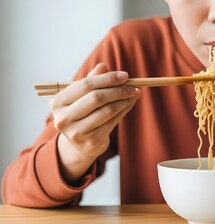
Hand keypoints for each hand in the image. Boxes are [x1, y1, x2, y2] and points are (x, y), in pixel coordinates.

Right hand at [49, 63, 140, 182]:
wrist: (80, 144)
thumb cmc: (82, 113)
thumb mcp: (82, 95)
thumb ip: (91, 80)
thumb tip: (104, 66)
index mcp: (58, 102)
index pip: (86, 85)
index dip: (107, 79)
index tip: (125, 75)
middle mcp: (63, 118)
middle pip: (96, 98)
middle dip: (118, 90)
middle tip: (133, 86)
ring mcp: (77, 131)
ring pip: (107, 110)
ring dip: (124, 100)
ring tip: (134, 94)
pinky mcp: (91, 141)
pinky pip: (112, 121)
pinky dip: (124, 110)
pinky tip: (130, 104)